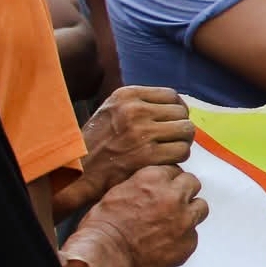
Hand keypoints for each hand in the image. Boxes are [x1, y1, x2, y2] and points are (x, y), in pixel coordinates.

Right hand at [62, 163, 207, 266]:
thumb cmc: (103, 229)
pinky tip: (166, 244)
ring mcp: (184, 219)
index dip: (168, 182)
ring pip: (200, 208)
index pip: (174, 170)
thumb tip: (151, 190)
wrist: (105, 257)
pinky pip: (193, 235)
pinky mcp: (188, 242)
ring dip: (190, 212)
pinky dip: (183, 238)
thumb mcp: (116, 194)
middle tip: (172, 204)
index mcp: (153, 179)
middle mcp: (173, 195)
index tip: (164, 189)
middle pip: (192, 184)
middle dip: (183, 192)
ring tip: (174, 223)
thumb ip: (141, 187)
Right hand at [64, 86, 194, 208]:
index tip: (172, 122)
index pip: (171, 95)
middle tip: (170, 140)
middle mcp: (135, 110)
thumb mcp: (112, 110)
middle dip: (180, 127)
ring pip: (186, 131)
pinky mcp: (148, 155)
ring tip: (168, 150)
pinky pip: (182, 151)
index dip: (177, 110)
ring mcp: (142, 132)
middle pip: (182, 113)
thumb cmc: (97, 142)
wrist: (80, 171)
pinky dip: (177, 158)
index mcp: (126, 95)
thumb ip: (140, 104)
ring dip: (181, 143)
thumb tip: (178, 105)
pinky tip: (165, 161)